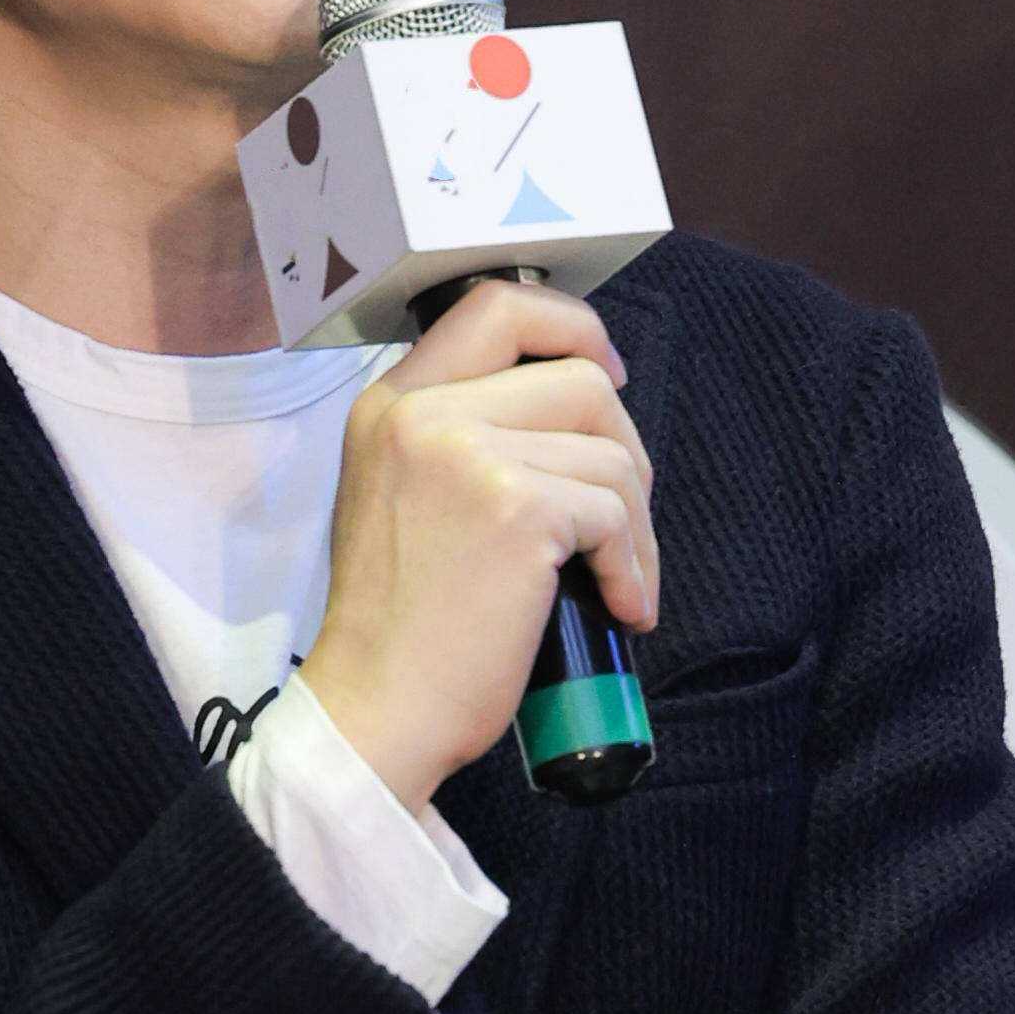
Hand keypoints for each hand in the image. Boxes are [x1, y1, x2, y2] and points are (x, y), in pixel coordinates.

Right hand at [300, 279, 657, 812]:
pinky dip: (634, 565)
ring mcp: (467, 454)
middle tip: (622, 519)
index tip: (608, 375)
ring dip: (636, 523)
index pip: (498, 305)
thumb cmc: (402, 625)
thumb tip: (578, 404)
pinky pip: (614, 512)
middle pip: (579, 377)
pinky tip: (621, 606)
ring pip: (611, 450)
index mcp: (391, 403)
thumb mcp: (401, 496)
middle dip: (625, 447)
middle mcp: (422, 413)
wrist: (378, 708)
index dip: (573, 327)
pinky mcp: (515, 508)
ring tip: (619, 580)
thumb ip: (460, 437)